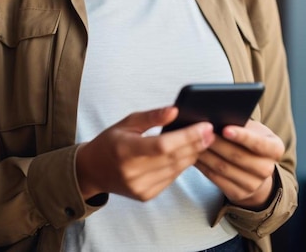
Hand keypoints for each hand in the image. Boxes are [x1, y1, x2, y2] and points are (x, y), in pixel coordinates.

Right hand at [76, 107, 212, 201]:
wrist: (93, 170)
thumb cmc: (110, 142)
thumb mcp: (127, 122)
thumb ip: (152, 117)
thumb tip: (175, 111)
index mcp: (126, 150)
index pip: (163, 145)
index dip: (187, 136)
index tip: (204, 126)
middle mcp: (133, 172)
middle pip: (173, 158)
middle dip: (196, 143)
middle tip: (211, 131)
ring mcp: (140, 187)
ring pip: (176, 169)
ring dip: (193, 154)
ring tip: (205, 140)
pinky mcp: (146, 195)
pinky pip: (171, 178)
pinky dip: (182, 165)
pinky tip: (189, 153)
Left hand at [194, 119, 283, 208]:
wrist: (254, 168)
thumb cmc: (250, 140)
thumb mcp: (253, 129)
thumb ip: (240, 124)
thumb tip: (216, 118)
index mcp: (275, 149)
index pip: (258, 143)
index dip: (242, 136)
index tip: (225, 129)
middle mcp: (267, 169)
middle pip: (238, 156)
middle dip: (216, 143)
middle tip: (199, 132)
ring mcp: (254, 185)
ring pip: (224, 167)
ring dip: (206, 154)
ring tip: (193, 142)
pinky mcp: (238, 194)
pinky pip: (216, 179)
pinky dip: (203, 166)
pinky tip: (194, 155)